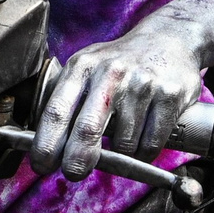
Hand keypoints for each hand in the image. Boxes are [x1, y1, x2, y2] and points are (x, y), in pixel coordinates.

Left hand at [30, 26, 203, 180]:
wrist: (171, 39)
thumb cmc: (120, 63)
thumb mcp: (87, 66)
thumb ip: (67, 99)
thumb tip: (45, 146)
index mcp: (82, 66)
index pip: (56, 111)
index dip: (45, 145)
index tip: (41, 165)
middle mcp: (111, 72)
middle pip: (87, 130)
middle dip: (76, 161)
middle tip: (74, 173)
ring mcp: (142, 84)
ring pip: (124, 144)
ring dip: (121, 155)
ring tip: (125, 137)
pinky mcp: (170, 95)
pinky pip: (150, 145)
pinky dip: (144, 154)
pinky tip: (143, 139)